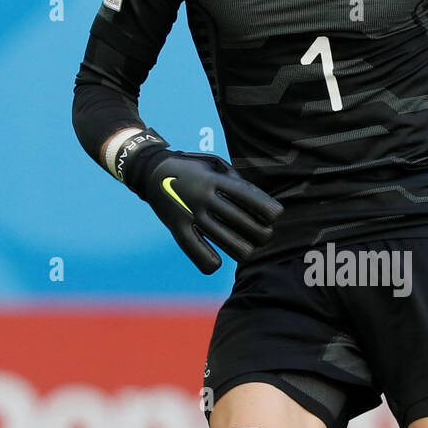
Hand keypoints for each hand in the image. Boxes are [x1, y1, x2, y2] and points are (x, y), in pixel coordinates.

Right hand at [143, 152, 281, 273]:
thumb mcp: (215, 165)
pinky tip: (218, 262)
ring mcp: (190, 213)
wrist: (151, 171)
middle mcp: (203, 196)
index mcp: (214, 179)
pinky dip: (209, 261)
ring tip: (248, 248)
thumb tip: (258, 203)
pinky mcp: (177, 227)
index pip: (247, 196)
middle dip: (261, 233)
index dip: (267, 208)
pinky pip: (195, 250)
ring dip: (245, 249)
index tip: (276, 215)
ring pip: (226, 240)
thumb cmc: (192, 169)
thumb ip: (236, 181)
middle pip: (242, 222)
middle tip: (263, 234)